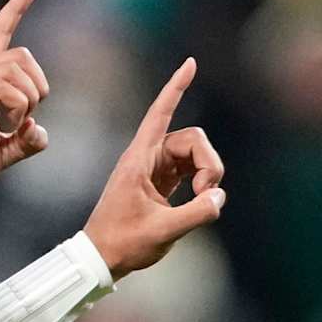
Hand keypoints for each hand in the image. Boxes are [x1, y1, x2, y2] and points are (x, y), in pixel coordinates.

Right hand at [0, 0, 50, 202]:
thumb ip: (21, 143)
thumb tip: (39, 129)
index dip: (15, 10)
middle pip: (19, 53)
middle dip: (38, 84)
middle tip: (26, 118)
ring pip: (16, 66)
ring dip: (29, 97)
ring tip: (17, 124)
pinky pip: (5, 87)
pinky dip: (19, 106)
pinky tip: (9, 126)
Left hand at [83, 57, 226, 280]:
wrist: (101, 258)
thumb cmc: (122, 243)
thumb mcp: (163, 231)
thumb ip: (197, 213)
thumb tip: (219, 197)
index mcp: (139, 160)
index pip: (160, 114)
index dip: (175, 88)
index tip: (190, 63)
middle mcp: (147, 158)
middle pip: (192, 139)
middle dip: (209, 162)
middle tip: (205, 194)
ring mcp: (155, 169)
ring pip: (196, 154)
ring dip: (208, 173)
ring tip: (202, 201)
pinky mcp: (162, 183)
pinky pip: (192, 168)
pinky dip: (202, 181)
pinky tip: (202, 197)